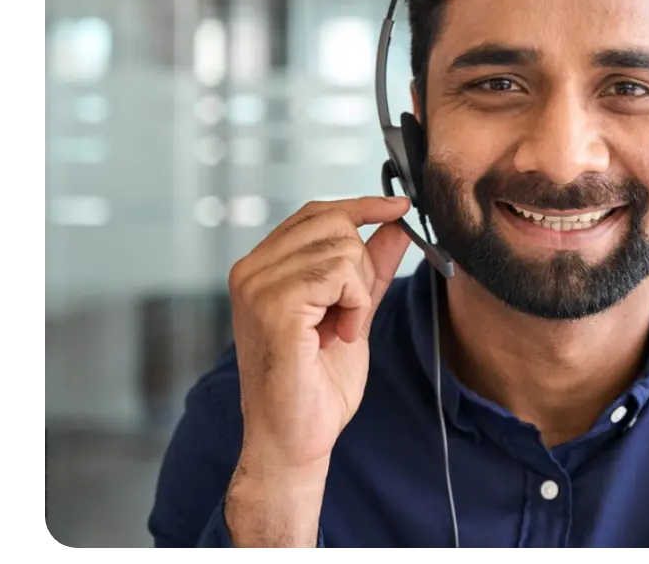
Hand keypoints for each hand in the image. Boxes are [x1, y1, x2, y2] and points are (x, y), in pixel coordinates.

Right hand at [228, 195, 414, 476]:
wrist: (295, 442)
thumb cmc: (316, 387)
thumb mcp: (353, 313)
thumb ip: (370, 268)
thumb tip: (396, 223)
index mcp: (261, 268)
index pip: (314, 212)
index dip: (360, 206)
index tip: (398, 206)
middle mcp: (251, 269)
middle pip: (331, 220)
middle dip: (360, 264)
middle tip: (353, 312)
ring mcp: (258, 285)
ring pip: (341, 245)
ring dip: (359, 291)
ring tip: (342, 330)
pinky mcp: (274, 305)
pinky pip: (339, 272)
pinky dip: (356, 304)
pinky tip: (341, 335)